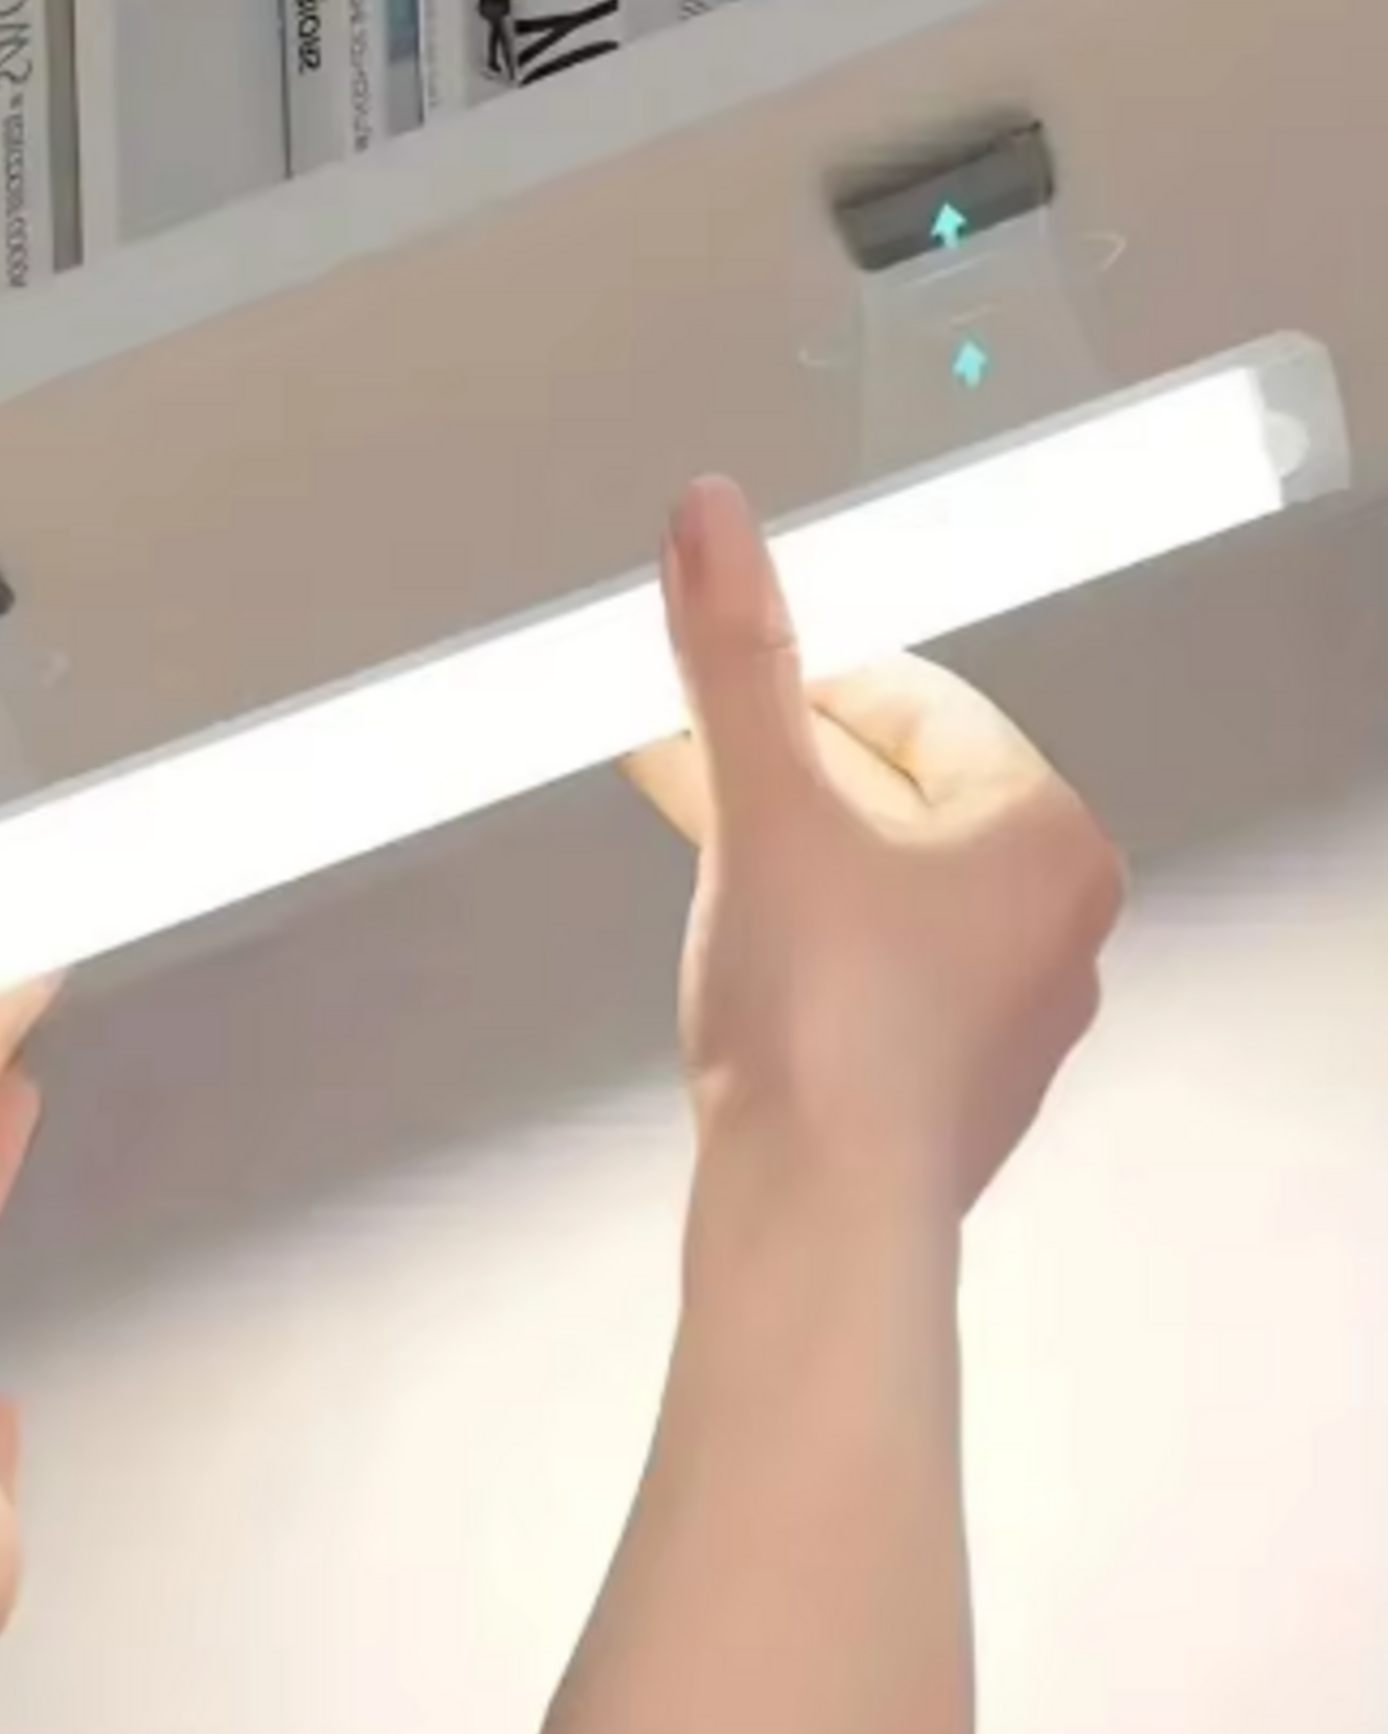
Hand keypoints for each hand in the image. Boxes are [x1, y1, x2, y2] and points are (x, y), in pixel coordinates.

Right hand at [627, 477, 1123, 1219]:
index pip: (917, 706)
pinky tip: (730, 927)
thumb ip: (736, 659)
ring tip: (689, 817)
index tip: (723, 677)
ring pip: (873, 879)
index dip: (802, 679)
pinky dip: (797, 923)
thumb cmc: (826, 1018)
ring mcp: (997, 1011)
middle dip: (776, 760)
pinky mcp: (938, 1080)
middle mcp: (1046, 923)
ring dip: (778, 840)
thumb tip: (712, 515)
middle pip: (892, 794)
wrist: (819, 1217)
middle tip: (686, 738)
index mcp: (1043, 838)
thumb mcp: (767, 807)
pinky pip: (865, 959)